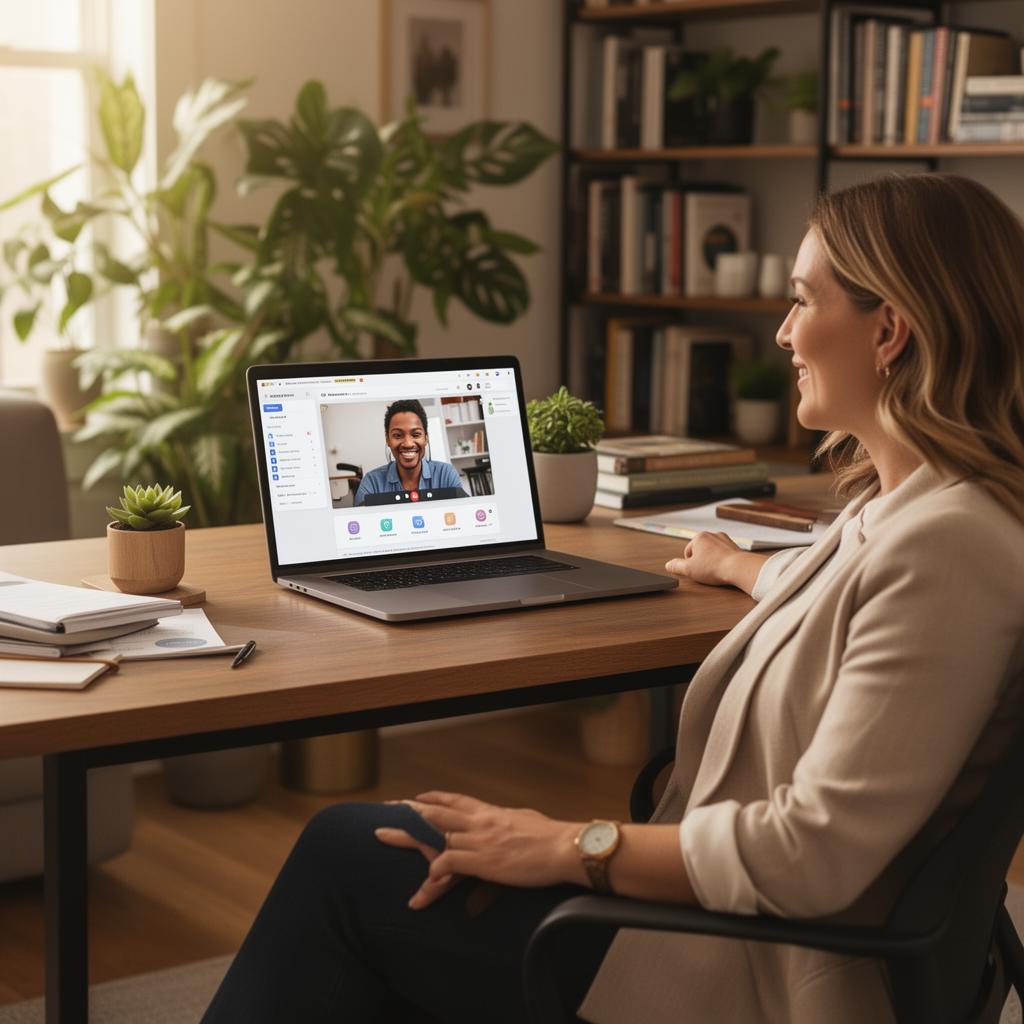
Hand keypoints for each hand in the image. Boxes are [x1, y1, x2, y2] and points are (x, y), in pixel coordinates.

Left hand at [375, 792, 582, 909]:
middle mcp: (481, 822)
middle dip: (410, 812)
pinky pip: (449, 863)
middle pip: (437, 812)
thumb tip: (510, 821)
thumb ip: (510, 821)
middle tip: (387, 811)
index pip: (457, 800)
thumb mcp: (526, 821)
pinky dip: (434, 871)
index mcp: (491, 812)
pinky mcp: (482, 860)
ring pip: (436, 835)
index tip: (418, 797)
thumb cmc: (552, 837)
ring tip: (386, 836)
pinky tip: (425, 881)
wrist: (565, 847)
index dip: (435, 798)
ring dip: (410, 839)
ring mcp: (479, 840)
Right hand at [665, 531, 742, 586]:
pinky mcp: (734, 546)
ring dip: (712, 561)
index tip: (697, 571)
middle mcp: (712, 535)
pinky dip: (722, 561)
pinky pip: (724, 554)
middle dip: (702, 561)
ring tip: (716, 570)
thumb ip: (676, 566)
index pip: (688, 552)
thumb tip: (669, 565)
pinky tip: (724, 568)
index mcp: (699, 537)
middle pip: (700, 551)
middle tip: (706, 572)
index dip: (690, 564)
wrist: (739, 568)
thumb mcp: (689, 570)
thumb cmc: (714, 567)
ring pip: (713, 552)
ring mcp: (725, 539)